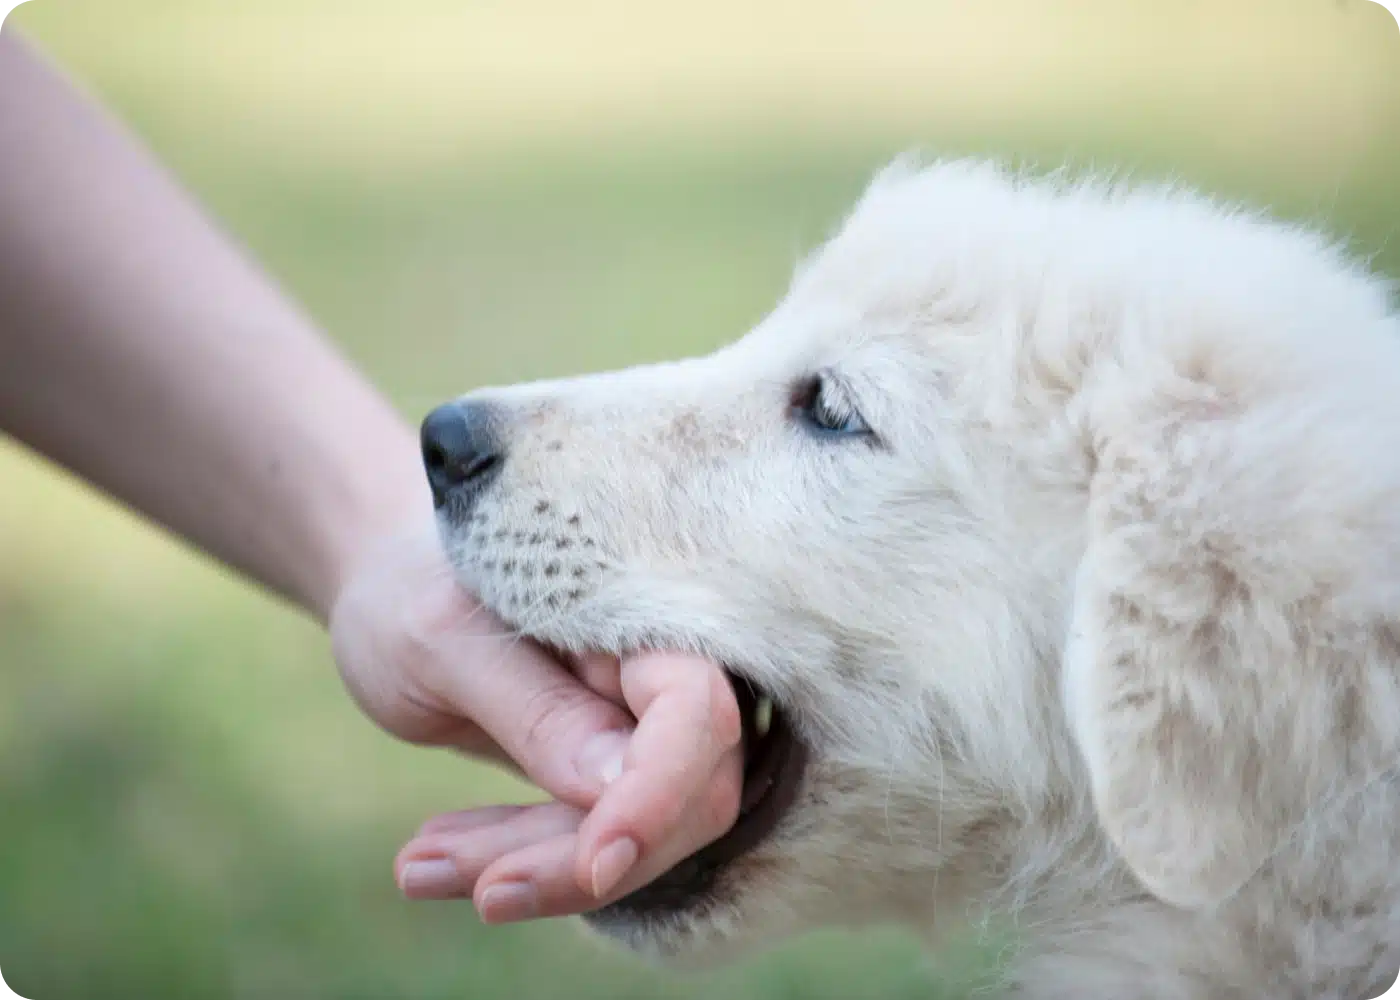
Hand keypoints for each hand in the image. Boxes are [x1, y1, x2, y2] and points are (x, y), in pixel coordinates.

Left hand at [329, 518, 743, 922]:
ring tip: (415, 867)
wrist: (392, 593)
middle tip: (466, 885)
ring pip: (635, 832)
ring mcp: (640, 724)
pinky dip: (515, 859)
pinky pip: (587, 836)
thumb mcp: (445, 643)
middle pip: (681, 794)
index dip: (658, 794)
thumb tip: (616, 789)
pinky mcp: (607, 771)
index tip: (595, 864)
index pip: (694, 712)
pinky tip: (431, 859)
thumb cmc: (412, 593)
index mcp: (640, 614)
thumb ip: (536, 710)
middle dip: (577, 854)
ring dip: (533, 867)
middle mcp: (659, 670)